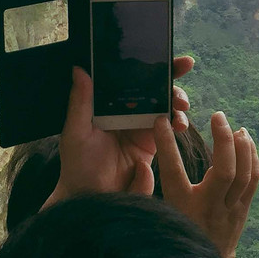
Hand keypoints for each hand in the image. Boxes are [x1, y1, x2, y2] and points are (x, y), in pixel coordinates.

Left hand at [43, 56, 194, 206]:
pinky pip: (170, 130)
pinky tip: (179, 127)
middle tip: (182, 86)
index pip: (134, 79)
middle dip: (175, 85)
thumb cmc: (78, 165)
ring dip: (179, 105)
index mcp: (111, 103)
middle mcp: (130, 111)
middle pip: (157, 90)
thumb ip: (81, 102)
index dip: (155, 67)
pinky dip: (179, 124)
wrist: (92, 198)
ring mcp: (144, 127)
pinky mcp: (154, 143)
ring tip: (181, 109)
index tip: (176, 59)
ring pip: (168, 108)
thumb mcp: (76, 131)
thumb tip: (80, 69)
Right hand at [155, 110, 258, 257]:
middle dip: (222, 139)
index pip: (173, 170)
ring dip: (243, 147)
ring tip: (236, 127)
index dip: (166, 144)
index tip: (162, 122)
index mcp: (181, 208)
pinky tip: (247, 142)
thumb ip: (141, 191)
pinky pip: (253, 180)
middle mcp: (208, 208)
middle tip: (218, 115)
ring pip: (244, 174)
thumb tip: (138, 163)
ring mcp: (229, 210)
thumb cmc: (172, 238)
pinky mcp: (243, 211)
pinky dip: (253, 158)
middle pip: (224, 171)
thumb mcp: (151, 217)